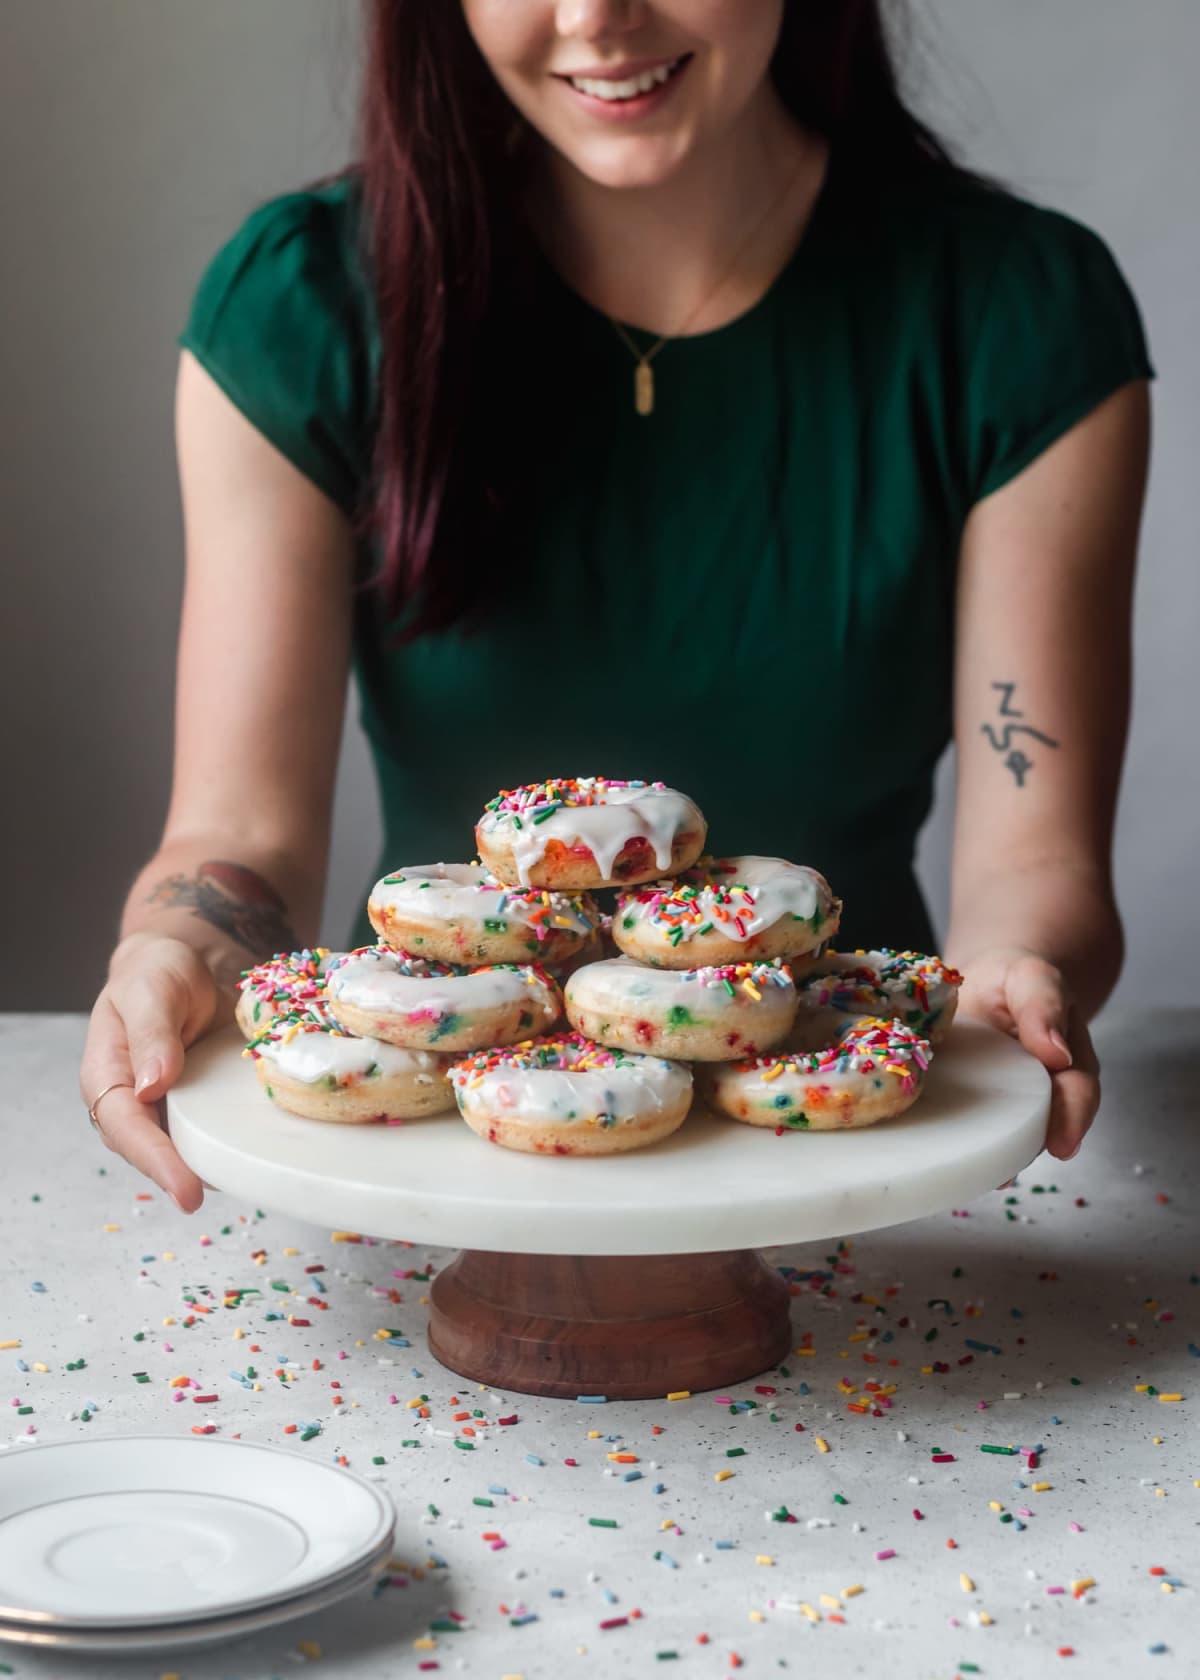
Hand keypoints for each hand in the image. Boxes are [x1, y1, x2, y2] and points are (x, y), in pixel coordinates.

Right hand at [80, 934, 223, 1210]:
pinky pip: (212, 1132)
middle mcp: (134, 1101)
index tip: (184, 1188)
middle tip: (211, 1199)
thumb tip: (151, 1085)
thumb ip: (152, 1033)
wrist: (188, 962)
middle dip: (179, 1177)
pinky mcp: (200, 1106)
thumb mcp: (152, 990)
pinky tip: (259, 1155)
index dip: (154, 1160)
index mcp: (107, 1075)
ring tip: (243, 1182)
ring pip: (183, 1149)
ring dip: (208, 1167)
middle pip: (150, 1152)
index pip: (125, 1128)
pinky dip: (231, 1145)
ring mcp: (168, 1108)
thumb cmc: (158, 972)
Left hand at [956, 946, 1099, 1160]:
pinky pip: (967, 1129)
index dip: (1073, 1121)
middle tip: (1006, 1173)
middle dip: (1025, 1151)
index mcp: (1067, 1063)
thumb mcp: (1031, 978)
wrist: (981, 984)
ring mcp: (1005, 1106)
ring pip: (1006, 1138)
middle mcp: (1041, 1094)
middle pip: (1042, 1129)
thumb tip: (1057, 1054)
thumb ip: (1044, 1006)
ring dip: (990, 1157)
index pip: (1079, 1095)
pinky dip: (956, 1144)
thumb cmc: (1012, 981)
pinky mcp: (970, 1109)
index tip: (1062, 1146)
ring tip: (968, 1170)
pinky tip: (938, 1155)